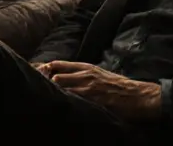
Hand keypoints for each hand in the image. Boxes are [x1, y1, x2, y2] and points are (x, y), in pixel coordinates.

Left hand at [42, 60, 162, 120]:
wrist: (138, 96)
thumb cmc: (119, 87)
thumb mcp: (99, 74)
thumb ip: (82, 75)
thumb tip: (63, 78)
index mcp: (85, 67)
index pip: (57, 64)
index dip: (44, 70)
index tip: (34, 74)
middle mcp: (84, 75)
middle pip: (55, 75)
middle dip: (44, 82)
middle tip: (35, 90)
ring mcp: (88, 88)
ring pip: (61, 87)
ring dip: (52, 93)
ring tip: (44, 100)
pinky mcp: (94, 100)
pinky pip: (74, 100)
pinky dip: (65, 103)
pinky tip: (58, 108)